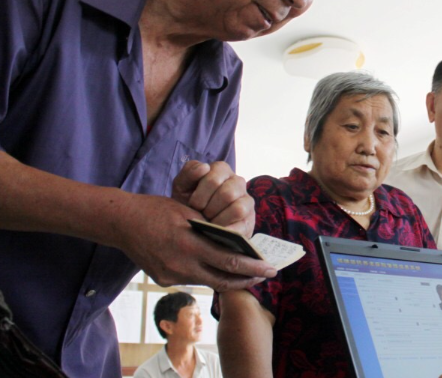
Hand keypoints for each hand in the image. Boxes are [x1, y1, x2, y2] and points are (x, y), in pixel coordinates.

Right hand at [113, 192, 275, 290]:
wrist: (121, 222)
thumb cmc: (157, 210)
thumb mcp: (189, 213)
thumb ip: (211, 230)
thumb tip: (235, 241)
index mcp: (189, 246)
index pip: (229, 262)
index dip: (252, 267)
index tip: (270, 269)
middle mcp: (181, 266)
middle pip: (222, 280)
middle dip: (247, 280)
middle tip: (266, 275)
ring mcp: (171, 277)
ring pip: (208, 281)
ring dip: (229, 278)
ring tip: (247, 273)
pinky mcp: (164, 280)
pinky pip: (193, 279)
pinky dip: (209, 274)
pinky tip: (219, 269)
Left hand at [172, 160, 254, 236]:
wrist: (193, 223)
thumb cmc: (188, 201)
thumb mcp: (182, 186)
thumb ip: (189, 172)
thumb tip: (204, 168)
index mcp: (221, 170)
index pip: (214, 178)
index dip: (201, 195)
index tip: (192, 204)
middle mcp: (238, 181)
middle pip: (227, 194)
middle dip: (209, 209)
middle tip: (200, 215)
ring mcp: (247, 200)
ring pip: (238, 209)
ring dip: (219, 220)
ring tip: (209, 223)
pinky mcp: (249, 220)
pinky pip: (242, 226)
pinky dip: (226, 230)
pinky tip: (216, 232)